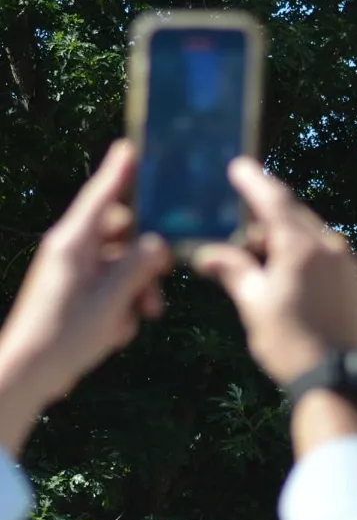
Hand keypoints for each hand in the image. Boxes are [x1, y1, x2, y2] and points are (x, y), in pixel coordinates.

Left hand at [0, 140, 170, 403]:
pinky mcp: (78, 293)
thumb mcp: (112, 300)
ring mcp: (75, 272)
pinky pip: (113, 285)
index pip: (102, 195)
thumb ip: (139, 267)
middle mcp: (73, 250)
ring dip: (139, 286)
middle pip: (123, 231)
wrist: (30, 373)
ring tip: (145, 313)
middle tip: (163, 274)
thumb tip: (158, 243)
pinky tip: (120, 330)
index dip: (119, 170)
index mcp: (74, 242)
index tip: (132, 146)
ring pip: (123, 262)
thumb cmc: (64, 334)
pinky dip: (123, 304)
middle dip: (146, 254)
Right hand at [191, 158, 356, 384]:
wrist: (337, 378)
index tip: (239, 166)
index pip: (274, 201)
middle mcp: (331, 248)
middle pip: (293, 217)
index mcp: (303, 247)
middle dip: (264, 217)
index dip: (254, 182)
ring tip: (257, 258)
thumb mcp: (254, 304)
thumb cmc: (291, 343)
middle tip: (237, 225)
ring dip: (283, 239)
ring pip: (311, 236)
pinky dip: (303, 254)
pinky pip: (325, 255)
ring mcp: (347, 264)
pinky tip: (286, 273)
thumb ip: (233, 270)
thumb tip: (208, 253)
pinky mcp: (355, 282)